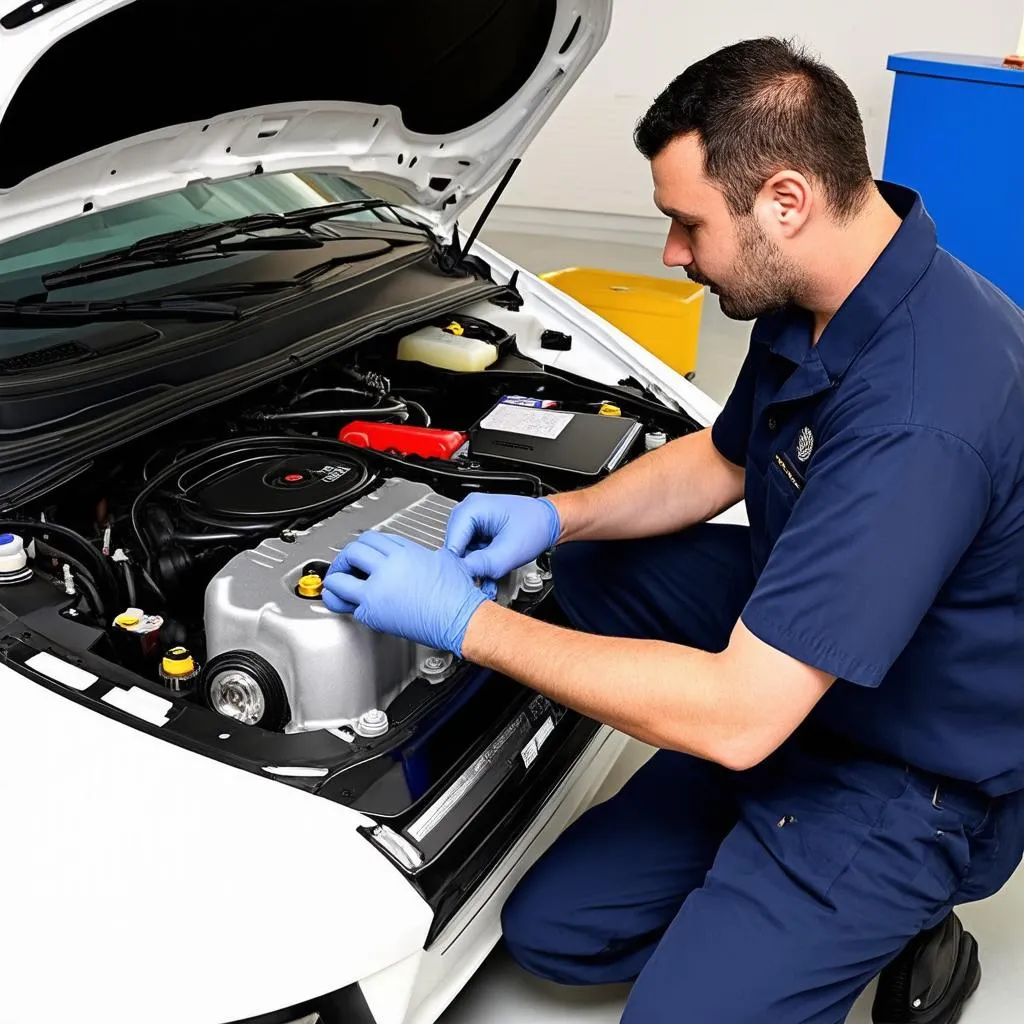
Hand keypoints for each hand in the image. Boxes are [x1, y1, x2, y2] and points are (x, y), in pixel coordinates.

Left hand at [322, 531, 491, 655]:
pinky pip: (346, 600)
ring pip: (341, 573)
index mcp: (407, 551)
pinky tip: (340, 602)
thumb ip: (430, 556)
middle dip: (345, 557)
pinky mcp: (373, 610)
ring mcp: (379, 586)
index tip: (364, 554)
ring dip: (335, 577)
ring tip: (336, 582)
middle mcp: (390, 565)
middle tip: (345, 566)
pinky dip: (339, 600)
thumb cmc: (459, 596)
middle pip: (354, 550)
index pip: (375, 540)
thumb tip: (428, 558)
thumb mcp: (446, 561)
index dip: (366, 547)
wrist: (461, 618)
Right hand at [444, 493, 560, 580]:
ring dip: (474, 565)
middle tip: (480, 580)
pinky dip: (479, 560)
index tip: (467, 580)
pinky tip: (489, 567)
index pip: (452, 542)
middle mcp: (469, 510)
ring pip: (463, 550)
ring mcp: (474, 519)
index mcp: (473, 508)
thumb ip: (485, 564)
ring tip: (489, 574)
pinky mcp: (479, 528)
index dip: (459, 564)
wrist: (550, 520)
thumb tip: (465, 573)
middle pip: (456, 546)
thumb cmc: (536, 525)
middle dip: (467, 565)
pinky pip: (472, 548)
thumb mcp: (510, 550)